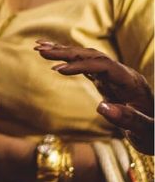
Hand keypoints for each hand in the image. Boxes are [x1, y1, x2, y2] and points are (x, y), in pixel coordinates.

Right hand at [35, 41, 153, 152]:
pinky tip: (54, 59)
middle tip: (40, 50)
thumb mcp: (146, 131)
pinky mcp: (108, 82)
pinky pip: (86, 67)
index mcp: (132, 82)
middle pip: (93, 56)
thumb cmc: (154, 134)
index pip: (104, 66)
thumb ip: (128, 119)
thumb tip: (101, 106)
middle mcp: (123, 74)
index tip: (57, 70)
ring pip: (88, 58)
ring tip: (39, 48)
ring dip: (64, 52)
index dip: (81, 65)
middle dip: (66, 52)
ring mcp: (114, 77)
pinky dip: (69, 61)